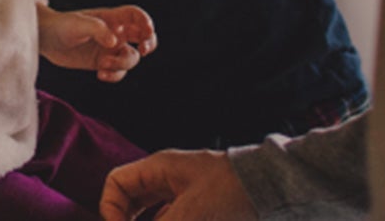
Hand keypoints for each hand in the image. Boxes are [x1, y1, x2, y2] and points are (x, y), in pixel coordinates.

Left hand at [38, 4, 156, 81]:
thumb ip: (97, 29)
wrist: (46, 39)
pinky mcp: (102, 63)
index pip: (135, 16)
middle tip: (143, 50)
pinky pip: (118, 72)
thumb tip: (114, 41)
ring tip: (103, 65)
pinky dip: (114, 75)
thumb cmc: (61, 25)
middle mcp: (114, 33)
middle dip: (149, 43)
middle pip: (143, 36)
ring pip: (130, 57)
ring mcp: (109, 49)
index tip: (146, 32)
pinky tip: (100, 74)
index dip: (146, 21)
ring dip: (122, 63)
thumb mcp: (78, 24)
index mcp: (110, 18)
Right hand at [100, 149, 256, 220]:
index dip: (111, 210)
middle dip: (128, 219)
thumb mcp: (190, 214)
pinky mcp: (202, 212)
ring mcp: (184, 196)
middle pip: (132, 202)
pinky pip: (173, 217)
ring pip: (154, 214)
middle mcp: (167, 181)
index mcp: (158, 169)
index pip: (117, 184)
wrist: (273, 189)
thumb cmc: (232, 191)